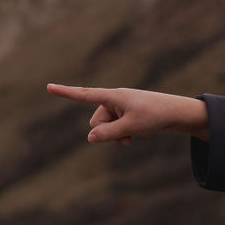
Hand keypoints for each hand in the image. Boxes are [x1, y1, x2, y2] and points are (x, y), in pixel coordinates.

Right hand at [45, 85, 208, 144]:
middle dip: (106, 132)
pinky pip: (115, 128)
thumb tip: (90, 138)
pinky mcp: (125, 114)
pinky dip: (122, 134)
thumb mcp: (131, 127)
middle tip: (128, 133)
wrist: (176, 113)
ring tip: (134, 134)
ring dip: (116, 135)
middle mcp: (113, 100)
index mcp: (113, 96)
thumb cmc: (154, 116)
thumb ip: (109, 133)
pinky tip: (136, 134)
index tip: (48, 86)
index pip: (84, 95)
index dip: (66, 92)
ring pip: (105, 127)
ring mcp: (119, 107)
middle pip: (96, 121)